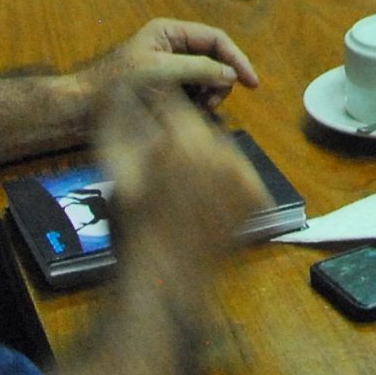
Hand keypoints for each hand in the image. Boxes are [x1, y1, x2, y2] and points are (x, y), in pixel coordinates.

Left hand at [79, 18, 260, 116]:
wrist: (81, 108)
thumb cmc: (116, 83)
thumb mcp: (159, 72)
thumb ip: (198, 69)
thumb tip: (230, 75)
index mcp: (169, 32)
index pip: (215, 38)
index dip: (236, 58)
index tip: (251, 83)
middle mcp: (172, 46)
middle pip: (214, 59)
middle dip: (219, 80)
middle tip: (211, 103)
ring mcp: (169, 68)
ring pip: (206, 78)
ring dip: (208, 95)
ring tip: (197, 110)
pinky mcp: (164, 89)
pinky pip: (193, 93)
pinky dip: (196, 104)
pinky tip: (187, 115)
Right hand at [92, 76, 264, 300]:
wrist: (166, 280)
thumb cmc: (134, 230)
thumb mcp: (119, 174)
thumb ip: (118, 128)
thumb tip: (118, 94)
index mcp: (180, 142)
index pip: (172, 102)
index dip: (158, 105)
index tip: (150, 114)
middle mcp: (219, 151)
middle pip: (200, 125)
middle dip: (182, 133)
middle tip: (166, 157)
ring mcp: (244, 174)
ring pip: (222, 147)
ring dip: (206, 155)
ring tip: (186, 180)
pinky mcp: (257, 195)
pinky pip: (241, 173)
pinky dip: (228, 179)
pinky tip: (208, 196)